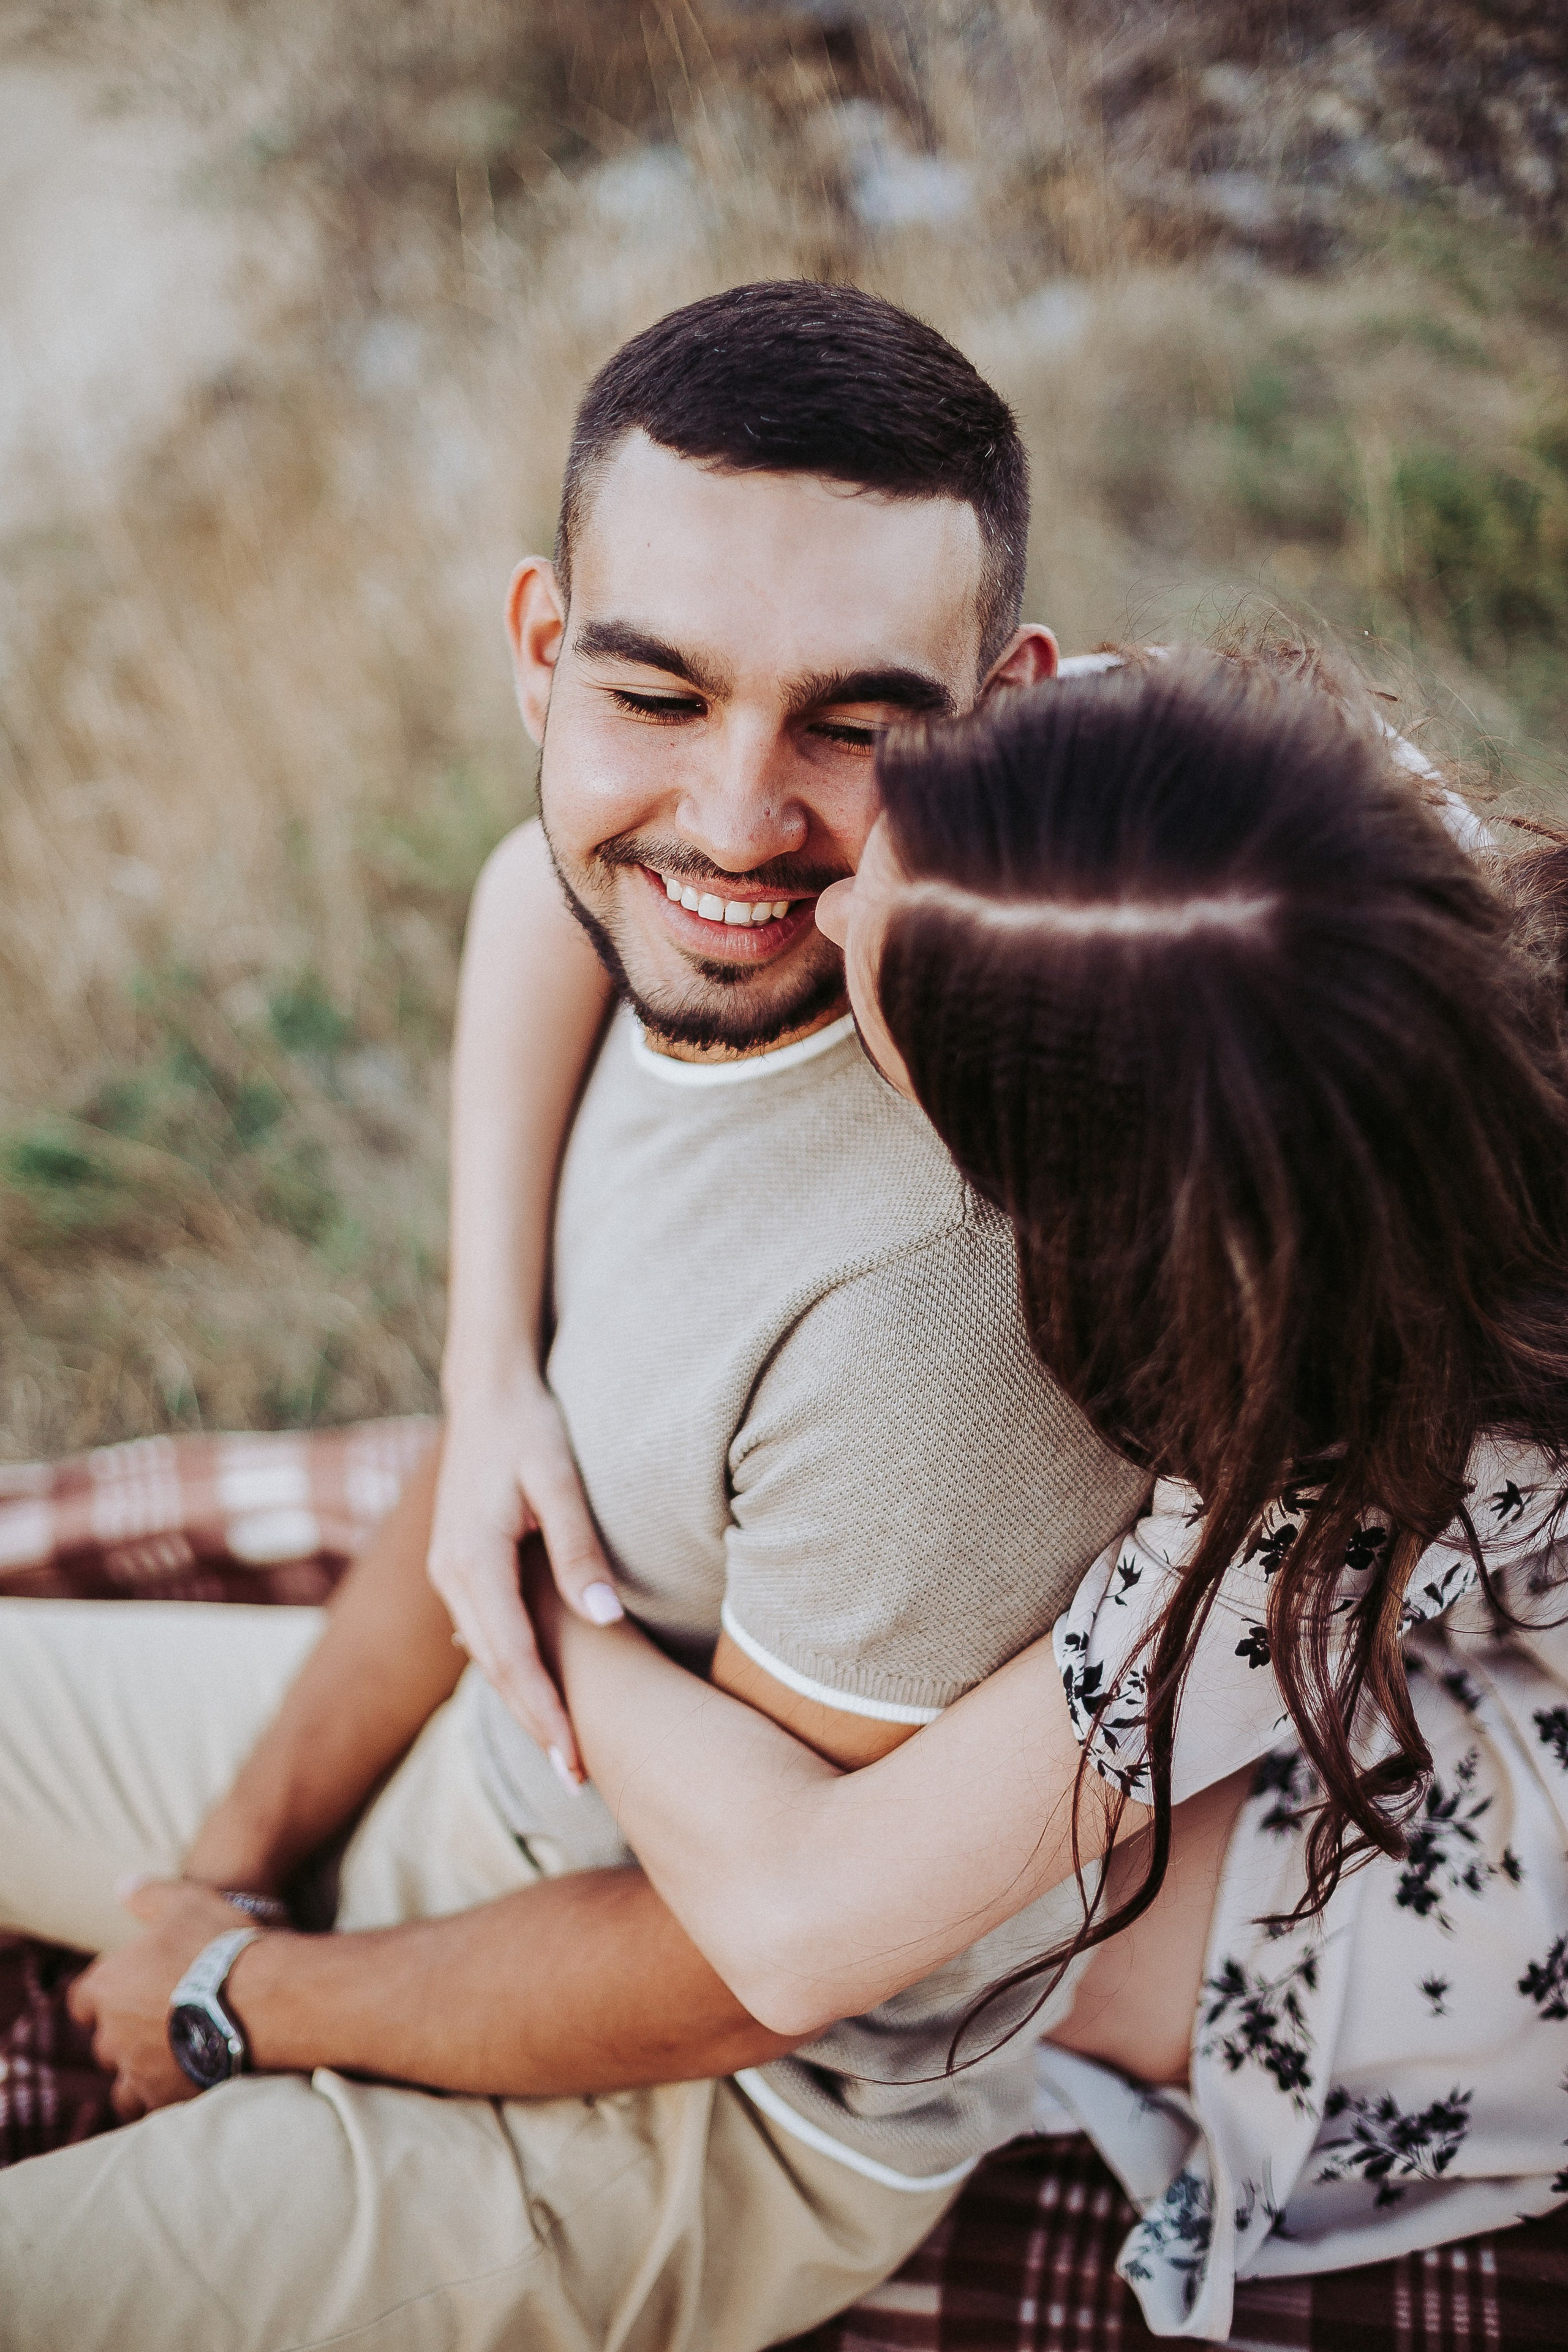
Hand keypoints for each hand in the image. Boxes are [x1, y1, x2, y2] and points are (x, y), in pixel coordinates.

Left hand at [67, 1880, 272, 2119]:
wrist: (262, 1997)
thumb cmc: (218, 1944)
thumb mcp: (185, 1901)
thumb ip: (147, 1894)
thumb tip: (122, 1885)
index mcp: (106, 1987)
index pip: (82, 1999)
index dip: (102, 1995)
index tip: (125, 1991)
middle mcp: (113, 2035)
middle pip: (105, 2043)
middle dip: (124, 2035)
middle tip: (159, 2021)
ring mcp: (138, 2071)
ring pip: (123, 2084)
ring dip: (139, 2074)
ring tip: (169, 2061)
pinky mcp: (167, 2098)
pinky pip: (155, 2105)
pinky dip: (165, 2095)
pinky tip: (188, 2080)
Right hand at [427, 1377, 621, 1776]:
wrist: (486, 1392)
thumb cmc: (530, 1427)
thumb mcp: (560, 1480)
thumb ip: (580, 1550)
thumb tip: (607, 1619)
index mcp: (473, 1560)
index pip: (513, 1657)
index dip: (545, 1712)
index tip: (575, 1760)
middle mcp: (451, 1575)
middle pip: (496, 1669)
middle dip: (535, 1724)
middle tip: (576, 1778)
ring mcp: (448, 1573)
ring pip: (485, 1656)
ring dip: (522, 1701)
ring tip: (563, 1749)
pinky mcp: (457, 1567)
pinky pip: (483, 1633)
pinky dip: (509, 1668)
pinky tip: (536, 1694)